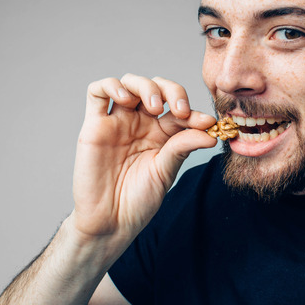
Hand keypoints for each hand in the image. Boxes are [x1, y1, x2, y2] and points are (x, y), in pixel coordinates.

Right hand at [69, 74, 216, 244]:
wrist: (110, 221)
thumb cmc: (138, 200)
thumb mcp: (166, 171)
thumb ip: (183, 146)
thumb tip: (210, 131)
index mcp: (161, 133)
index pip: (179, 110)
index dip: (194, 112)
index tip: (208, 123)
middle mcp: (140, 123)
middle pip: (155, 87)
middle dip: (172, 91)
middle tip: (180, 111)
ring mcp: (117, 122)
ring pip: (129, 83)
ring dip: (145, 86)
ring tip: (154, 106)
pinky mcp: (94, 125)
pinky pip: (96, 92)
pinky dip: (111, 86)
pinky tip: (124, 98)